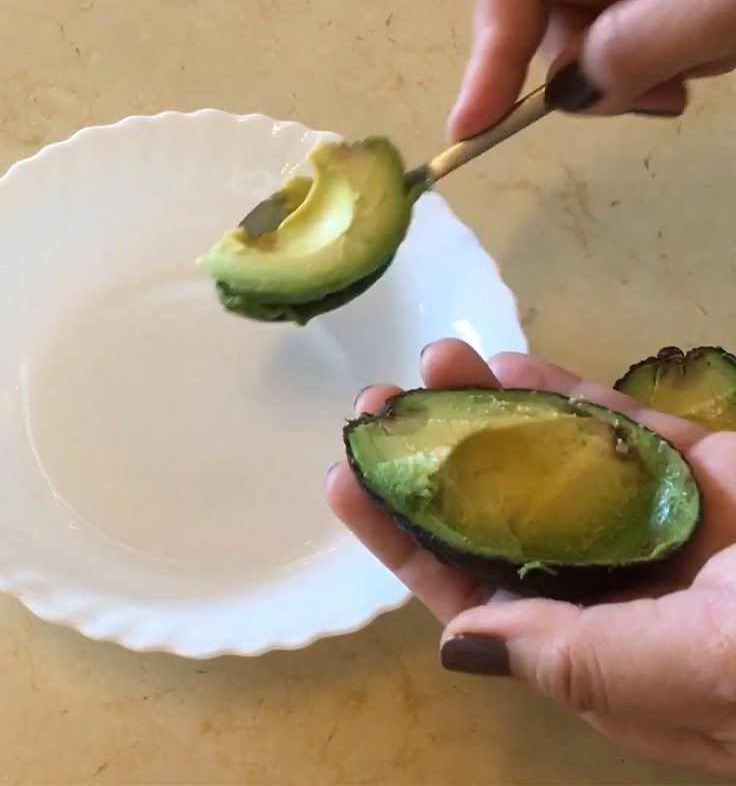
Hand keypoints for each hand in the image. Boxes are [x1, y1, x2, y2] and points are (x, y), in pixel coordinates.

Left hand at [326, 338, 735, 776]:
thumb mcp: (653, 681)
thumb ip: (555, 657)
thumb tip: (455, 642)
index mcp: (584, 644)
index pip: (468, 584)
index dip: (402, 536)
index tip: (346, 480)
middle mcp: (607, 579)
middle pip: (497, 508)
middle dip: (434, 456)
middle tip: (377, 406)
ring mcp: (650, 518)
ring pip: (547, 454)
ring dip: (486, 409)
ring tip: (430, 364)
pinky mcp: (698, 467)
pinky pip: (616, 424)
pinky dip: (563, 394)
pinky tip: (508, 363)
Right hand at [447, 0, 735, 140]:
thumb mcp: (722, 1)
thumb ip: (638, 44)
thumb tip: (567, 94)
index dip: (488, 58)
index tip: (470, 130)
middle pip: (547, 14)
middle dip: (586, 67)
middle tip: (656, 98)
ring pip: (592, 30)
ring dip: (634, 67)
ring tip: (701, 62)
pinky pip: (632, 28)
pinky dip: (660, 56)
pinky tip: (706, 49)